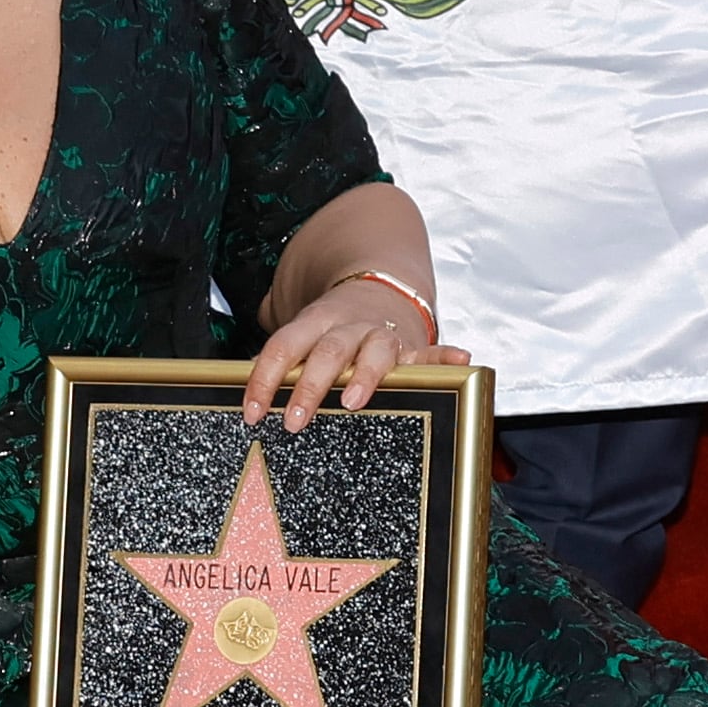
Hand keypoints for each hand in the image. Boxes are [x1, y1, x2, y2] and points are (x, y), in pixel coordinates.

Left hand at [240, 281, 469, 433]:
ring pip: (375, 349)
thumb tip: (246, 398)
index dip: (264, 379)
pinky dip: (446, 356)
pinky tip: (461, 360)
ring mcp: (381, 334)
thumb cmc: (329, 328)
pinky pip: (431, 351)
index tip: (251, 413)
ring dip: (366, 373)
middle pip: (328, 351)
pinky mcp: (411, 345)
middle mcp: (347, 326)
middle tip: (295, 421)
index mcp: (313, 322)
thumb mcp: (301, 334)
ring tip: (354, 400)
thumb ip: (279, 360)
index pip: (283, 346)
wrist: (374, 286)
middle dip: (310, 386)